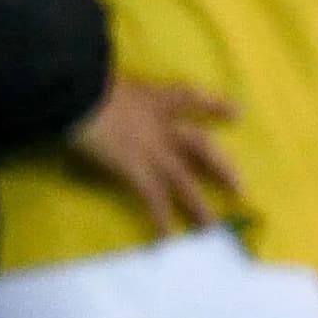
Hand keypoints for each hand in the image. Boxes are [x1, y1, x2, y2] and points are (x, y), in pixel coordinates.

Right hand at [68, 76, 241, 233]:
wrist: (77, 93)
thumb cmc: (86, 79)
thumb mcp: (107, 80)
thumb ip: (113, 88)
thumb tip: (105, 86)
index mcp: (153, 99)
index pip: (190, 98)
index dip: (214, 105)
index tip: (237, 112)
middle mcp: (161, 127)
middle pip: (201, 147)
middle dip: (222, 167)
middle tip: (240, 187)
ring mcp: (152, 151)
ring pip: (184, 182)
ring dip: (199, 207)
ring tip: (212, 229)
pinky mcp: (135, 170)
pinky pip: (153, 198)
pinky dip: (160, 218)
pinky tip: (165, 238)